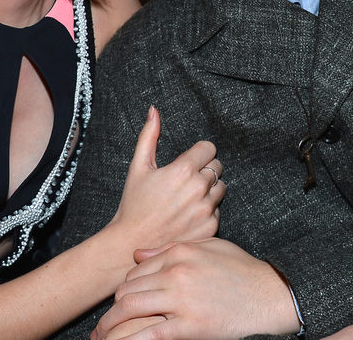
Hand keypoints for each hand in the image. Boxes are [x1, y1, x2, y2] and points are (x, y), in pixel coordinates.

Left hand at [93, 238, 300, 339]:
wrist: (270, 295)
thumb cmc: (242, 271)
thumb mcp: (207, 247)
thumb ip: (170, 248)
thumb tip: (138, 254)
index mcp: (180, 252)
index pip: (137, 268)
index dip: (125, 286)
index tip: (121, 300)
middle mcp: (176, 273)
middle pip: (129, 288)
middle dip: (114, 307)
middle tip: (106, 323)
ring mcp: (182, 299)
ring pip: (131, 308)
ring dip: (111, 324)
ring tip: (103, 336)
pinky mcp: (190, 325)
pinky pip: (150, 334)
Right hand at [107, 107, 224, 257]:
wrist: (132, 243)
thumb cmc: (134, 204)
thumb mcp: (138, 166)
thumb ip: (149, 135)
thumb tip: (154, 110)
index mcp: (183, 169)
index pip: (209, 148)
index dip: (198, 154)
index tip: (188, 162)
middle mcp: (198, 188)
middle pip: (217, 167)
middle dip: (204, 170)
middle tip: (185, 182)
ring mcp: (206, 209)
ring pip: (221, 188)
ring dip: (209, 190)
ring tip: (187, 199)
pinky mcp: (210, 227)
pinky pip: (218, 210)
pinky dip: (207, 211)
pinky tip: (188, 216)